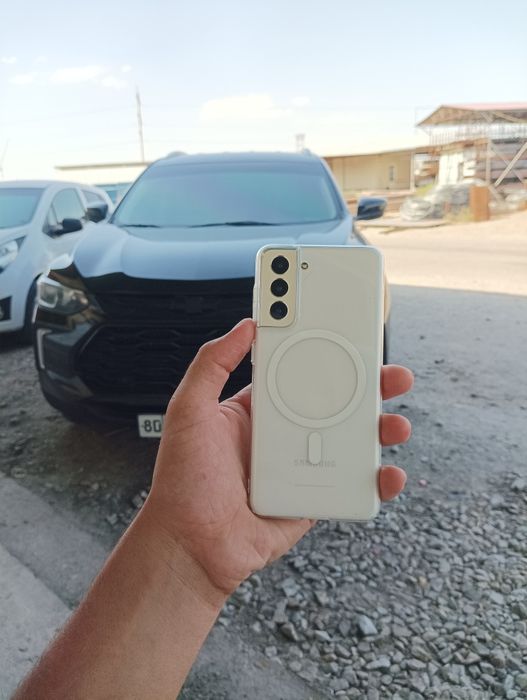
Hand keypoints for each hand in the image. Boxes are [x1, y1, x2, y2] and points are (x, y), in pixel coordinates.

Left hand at [144, 319, 412, 597]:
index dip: (325, 355)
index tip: (348, 336)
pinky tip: (388, 472)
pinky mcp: (314, 499)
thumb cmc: (183, 482)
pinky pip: (353, 486)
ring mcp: (302, 468)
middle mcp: (283, 435)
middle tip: (391, 376)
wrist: (192, 546)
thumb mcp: (189, 410)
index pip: (298, 374)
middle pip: (336, 405)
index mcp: (258, 411)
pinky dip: (378, 480)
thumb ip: (212, 364)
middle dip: (368, 388)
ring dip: (381, 431)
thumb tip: (244, 327)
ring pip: (352, 443)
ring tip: (395, 424)